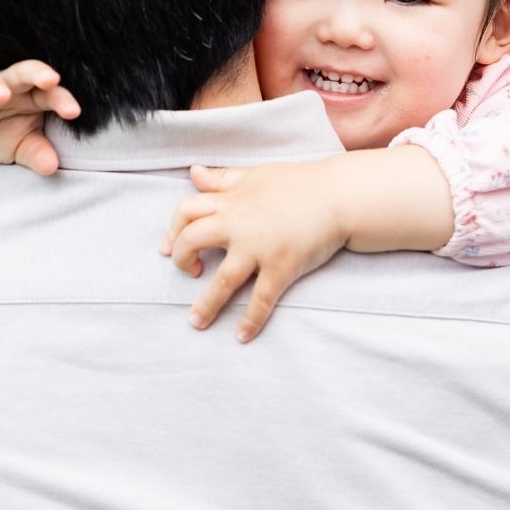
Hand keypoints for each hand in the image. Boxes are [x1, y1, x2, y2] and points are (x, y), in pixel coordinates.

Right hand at [0, 61, 80, 175]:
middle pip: (21, 73)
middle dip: (35, 73)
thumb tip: (52, 166)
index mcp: (29, 95)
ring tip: (0, 96)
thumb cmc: (2, 133)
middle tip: (50, 79)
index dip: (62, 99)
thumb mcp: (22, 145)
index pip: (49, 92)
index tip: (74, 112)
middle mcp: (5, 87)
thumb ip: (38, 153)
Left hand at [162, 164, 348, 342]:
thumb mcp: (256, 175)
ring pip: (222, 280)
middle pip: (192, 241)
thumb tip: (193, 173)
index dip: (173, 229)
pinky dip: (251, 321)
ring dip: (206, 305)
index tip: (169, 246)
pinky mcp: (282, 267)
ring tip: (195, 322)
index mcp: (232, 201)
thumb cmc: (299, 183)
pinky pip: (261, 299)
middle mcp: (239, 224)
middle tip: (190, 272)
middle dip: (182, 260)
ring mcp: (260, 248)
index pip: (187, 210)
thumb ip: (224, 179)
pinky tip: (242, 336)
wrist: (340, 196)